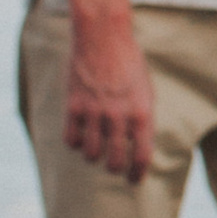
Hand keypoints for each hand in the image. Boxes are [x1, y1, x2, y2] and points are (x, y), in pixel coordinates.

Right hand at [64, 8, 155, 182]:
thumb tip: (137, 148)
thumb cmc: (128, 64)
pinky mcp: (73, 106)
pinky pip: (71, 139)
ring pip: (90, 154)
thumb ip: (142, 119)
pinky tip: (79, 136)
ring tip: (96, 148)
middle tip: (114, 167)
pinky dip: (74, 143)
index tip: (134, 180)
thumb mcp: (145, 91)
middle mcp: (119, 115)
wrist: (103, 37)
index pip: (142, 156)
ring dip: (93, 156)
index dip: (138, 173)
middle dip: (115, 169)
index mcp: (142, 112)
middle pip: (114, 161)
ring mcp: (94, 111)